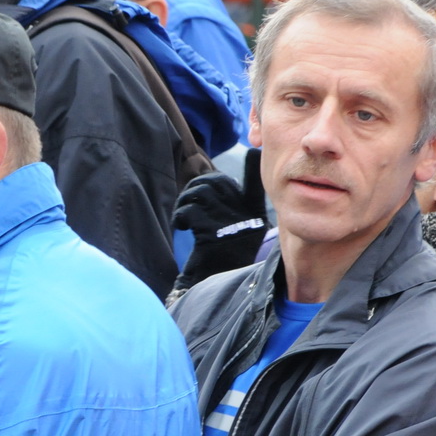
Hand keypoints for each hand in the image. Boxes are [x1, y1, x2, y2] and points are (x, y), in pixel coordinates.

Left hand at [173, 148, 267, 290]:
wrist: (217, 285)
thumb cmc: (223, 257)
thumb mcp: (235, 231)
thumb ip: (230, 208)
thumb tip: (213, 183)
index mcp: (252, 214)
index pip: (254, 185)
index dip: (252, 166)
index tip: (253, 151)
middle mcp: (243, 216)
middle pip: (216, 182)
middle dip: (197, 185)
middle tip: (189, 201)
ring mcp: (228, 224)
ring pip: (201, 192)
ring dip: (185, 200)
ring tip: (184, 215)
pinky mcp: (211, 234)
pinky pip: (190, 212)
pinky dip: (180, 216)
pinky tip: (182, 226)